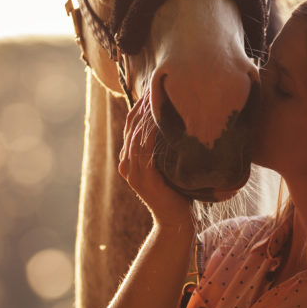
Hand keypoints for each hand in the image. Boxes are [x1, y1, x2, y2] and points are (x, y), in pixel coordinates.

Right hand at [118, 93, 193, 227]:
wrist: (176, 221)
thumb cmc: (178, 192)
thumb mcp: (170, 165)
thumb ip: (166, 148)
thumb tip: (179, 124)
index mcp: (130, 159)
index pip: (131, 126)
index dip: (140, 107)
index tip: (154, 89)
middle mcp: (127, 164)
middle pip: (131, 127)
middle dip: (142, 106)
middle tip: (156, 86)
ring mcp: (132, 172)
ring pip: (136, 135)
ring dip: (146, 115)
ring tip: (157, 97)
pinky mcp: (142, 178)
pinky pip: (143, 150)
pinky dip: (150, 133)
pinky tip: (159, 120)